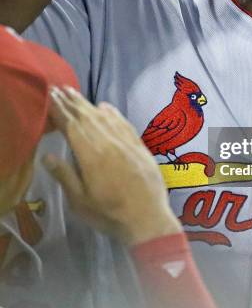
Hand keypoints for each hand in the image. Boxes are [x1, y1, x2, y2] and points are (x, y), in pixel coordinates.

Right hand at [44, 87, 180, 245]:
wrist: (148, 218)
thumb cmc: (110, 214)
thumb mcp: (80, 202)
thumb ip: (65, 176)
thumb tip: (47, 156)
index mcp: (91, 155)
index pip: (71, 126)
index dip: (60, 111)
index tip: (50, 98)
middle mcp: (108, 143)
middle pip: (87, 117)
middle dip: (71, 102)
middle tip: (59, 89)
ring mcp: (126, 142)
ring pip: (104, 117)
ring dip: (88, 104)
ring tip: (75, 94)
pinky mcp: (139, 146)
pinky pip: (124, 123)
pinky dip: (113, 112)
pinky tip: (106, 106)